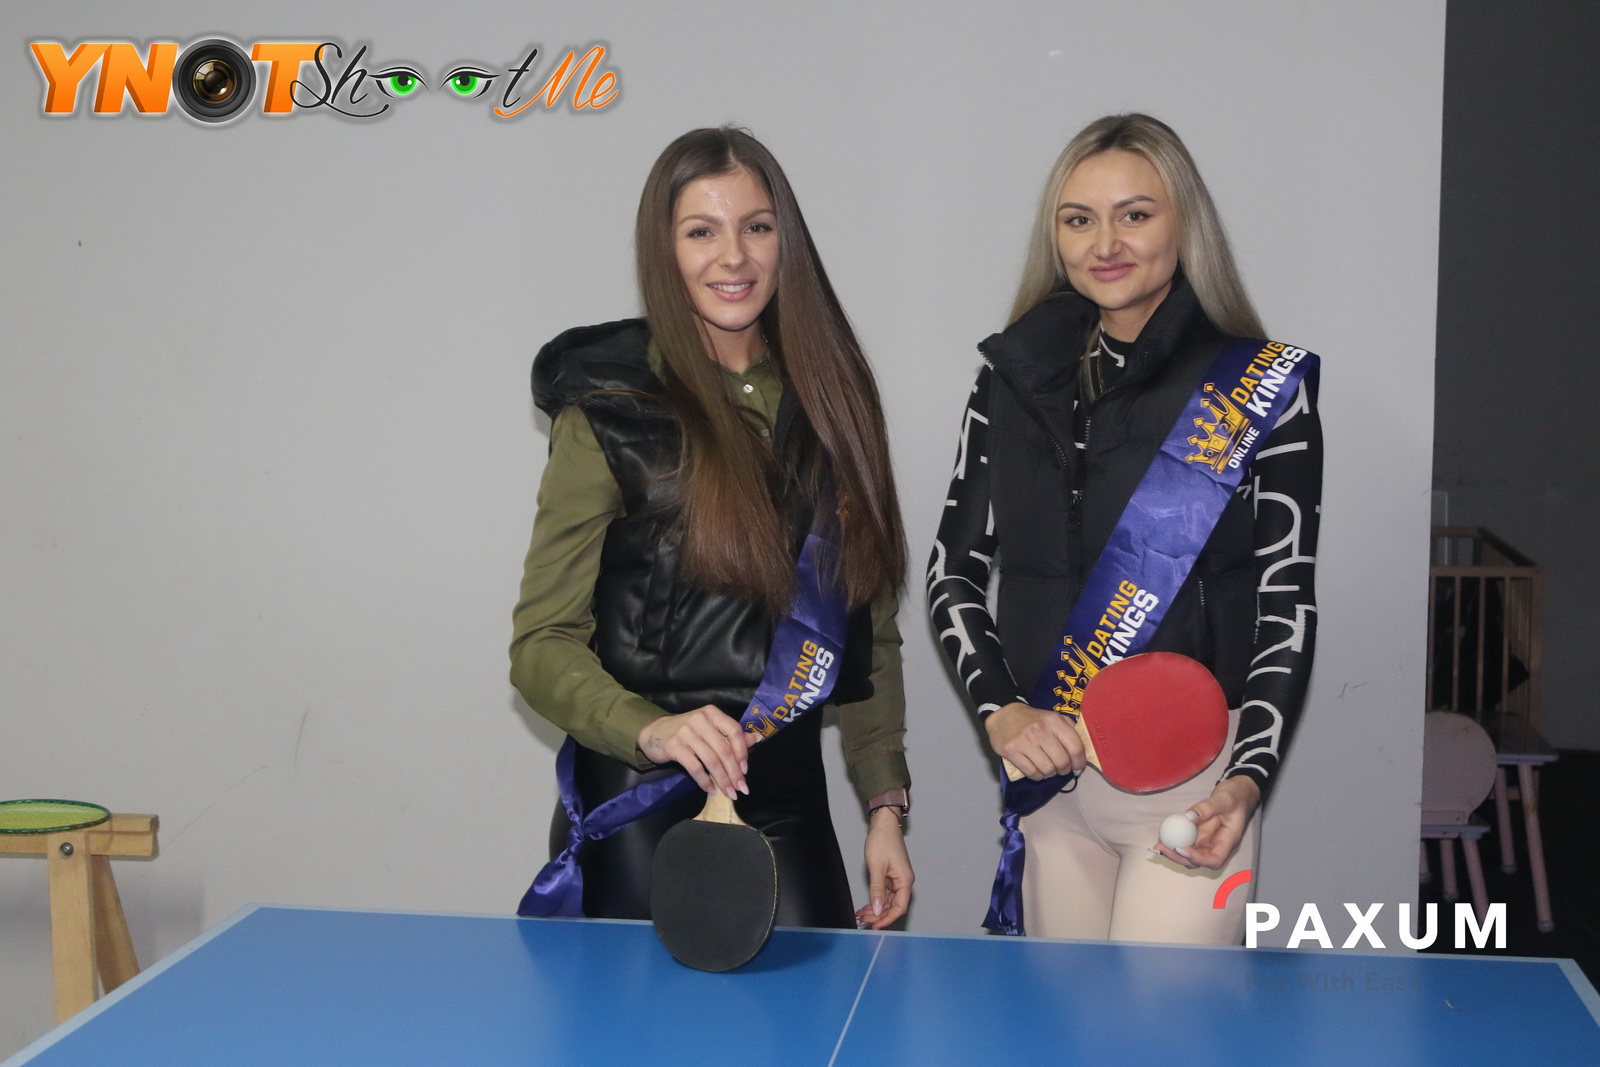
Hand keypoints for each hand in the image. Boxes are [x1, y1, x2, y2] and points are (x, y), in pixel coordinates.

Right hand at [637, 705, 757, 798]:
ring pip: (710, 760)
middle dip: (734, 772)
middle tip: (741, 789)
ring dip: (722, 779)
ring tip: (729, 793)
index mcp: (712, 713)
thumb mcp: (710, 728)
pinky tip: (711, 790)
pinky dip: (704, 781)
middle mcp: (700, 720)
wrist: (655, 732)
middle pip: (723, 749)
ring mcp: (686, 732)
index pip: (733, 731)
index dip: (742, 752)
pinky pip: (694, 767)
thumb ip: (731, 734)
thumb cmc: (687, 731)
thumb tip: (757, 739)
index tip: (745, 770)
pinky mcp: (674, 746)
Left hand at [855, 808, 912, 929]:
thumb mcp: (876, 867)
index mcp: (905, 880)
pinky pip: (886, 893)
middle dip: (879, 915)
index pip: (899, 908)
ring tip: (861, 914)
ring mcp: (898, 879)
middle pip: (894, 906)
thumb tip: (878, 910)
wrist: (883, 824)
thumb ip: (877, 890)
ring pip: (889, 901)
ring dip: (876, 909)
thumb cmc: (882, 841)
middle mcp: (904, 882)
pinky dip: (877, 900)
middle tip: (862, 920)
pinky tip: (866, 905)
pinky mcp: (892, 876)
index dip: (887, 919)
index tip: (874, 926)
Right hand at [984, 701, 1083, 779]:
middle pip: (1062, 762)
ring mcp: (1025, 742)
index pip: (1076, 748)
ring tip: (1048, 768)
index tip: (1078, 767)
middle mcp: (1040, 731)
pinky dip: (1038, 776)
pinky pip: (1032, 773)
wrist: (1004, 716)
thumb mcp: (1053, 718)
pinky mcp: (1012, 751)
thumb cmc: (1033, 720)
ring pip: (1047, 770)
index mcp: (1054, 721)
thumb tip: (1083, 752)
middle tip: (1061, 768)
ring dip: (1050, 773)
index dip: (1080, 762)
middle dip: (1064, 769)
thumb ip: (1070, 730)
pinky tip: (1037, 770)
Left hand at [1153, 776, 1260, 869]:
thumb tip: (1188, 817)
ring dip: (1174, 853)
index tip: (1181, 848)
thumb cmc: (1237, 794)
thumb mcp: (1224, 798)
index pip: (1215, 859)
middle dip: (1179, 858)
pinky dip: (1175, 842)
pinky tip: (1162, 837)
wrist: (1239, 791)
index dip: (1198, 859)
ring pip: (1191, 854)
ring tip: (1158, 845)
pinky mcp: (1201, 835)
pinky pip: (1187, 842)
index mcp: (1228, 840)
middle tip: (1162, 847)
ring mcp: (1209, 841)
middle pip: (1199, 861)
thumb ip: (1208, 808)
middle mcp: (1218, 845)